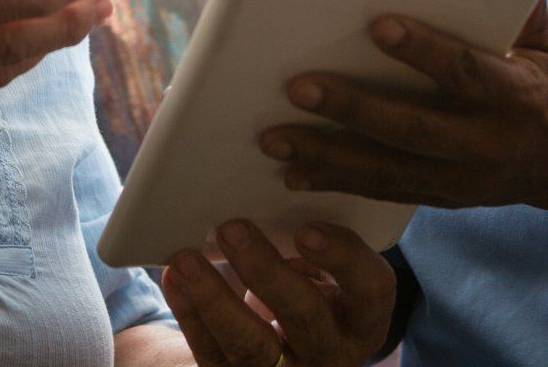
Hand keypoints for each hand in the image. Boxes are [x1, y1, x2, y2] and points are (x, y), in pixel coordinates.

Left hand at [162, 221, 392, 366]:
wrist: (287, 353)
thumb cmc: (311, 293)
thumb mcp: (328, 275)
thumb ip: (314, 245)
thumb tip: (268, 197)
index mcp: (364, 316)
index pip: (371, 289)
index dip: (343, 258)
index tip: (306, 229)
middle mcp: (331, 350)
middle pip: (304, 314)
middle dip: (265, 270)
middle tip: (232, 228)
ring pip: (250, 345)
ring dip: (215, 298)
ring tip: (186, 258)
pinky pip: (212, 353)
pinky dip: (190, 314)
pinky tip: (175, 278)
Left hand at [260, 0, 547, 211]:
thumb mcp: (547, 43)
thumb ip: (521, 6)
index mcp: (516, 96)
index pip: (464, 70)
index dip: (422, 49)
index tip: (375, 23)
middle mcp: (487, 143)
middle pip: (411, 127)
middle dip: (351, 108)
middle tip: (295, 85)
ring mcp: (462, 180)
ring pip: (386, 168)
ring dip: (325, 154)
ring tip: (272, 137)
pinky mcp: (441, 199)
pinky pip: (382, 192)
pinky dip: (335, 182)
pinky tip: (291, 172)